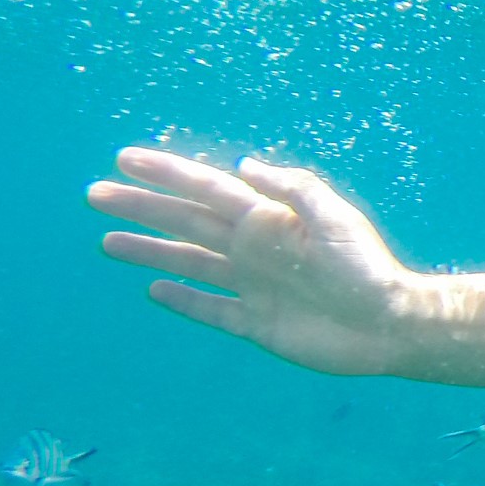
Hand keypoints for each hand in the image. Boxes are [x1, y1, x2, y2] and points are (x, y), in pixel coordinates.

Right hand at [89, 149, 414, 373]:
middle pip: (186, 223)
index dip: (167, 173)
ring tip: (108, 242)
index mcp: (268, 219)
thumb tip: (244, 165)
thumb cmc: (367, 269)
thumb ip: (292, 189)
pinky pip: (211, 310)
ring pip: (189, 264)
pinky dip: (184, 301)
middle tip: (95, 194)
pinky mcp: (256, 324)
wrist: (389, 326)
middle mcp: (254, 249)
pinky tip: (155, 289)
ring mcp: (252, 286)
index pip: (207, 188)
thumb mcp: (335, 218)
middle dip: (142, 208)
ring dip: (150, 251)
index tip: (125, 159)